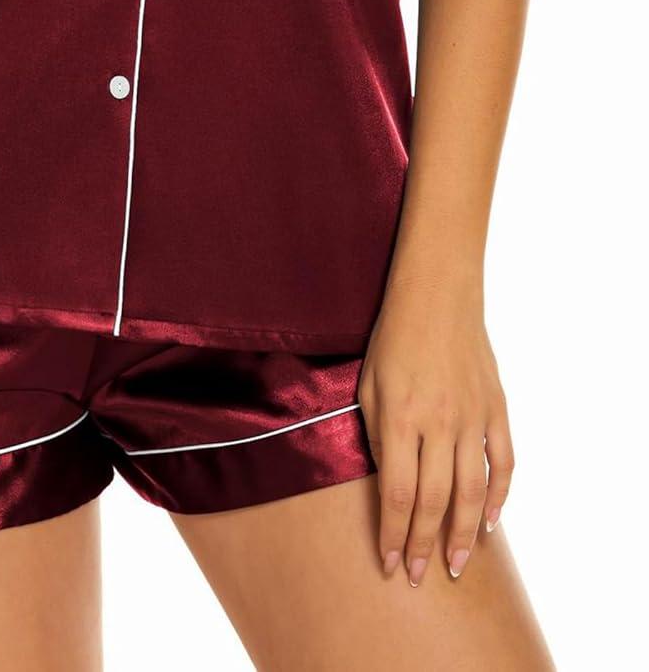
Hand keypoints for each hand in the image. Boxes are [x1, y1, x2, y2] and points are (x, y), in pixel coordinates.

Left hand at [357, 273, 513, 585]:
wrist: (437, 293)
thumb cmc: (392, 336)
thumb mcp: (368, 383)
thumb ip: (376, 435)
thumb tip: (386, 483)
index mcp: (400, 416)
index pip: (397, 492)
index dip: (393, 533)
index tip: (388, 561)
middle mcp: (439, 422)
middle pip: (433, 500)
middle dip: (423, 544)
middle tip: (419, 577)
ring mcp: (473, 417)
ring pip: (472, 491)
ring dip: (462, 534)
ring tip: (453, 566)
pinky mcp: (496, 408)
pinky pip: (503, 462)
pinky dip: (500, 496)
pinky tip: (489, 523)